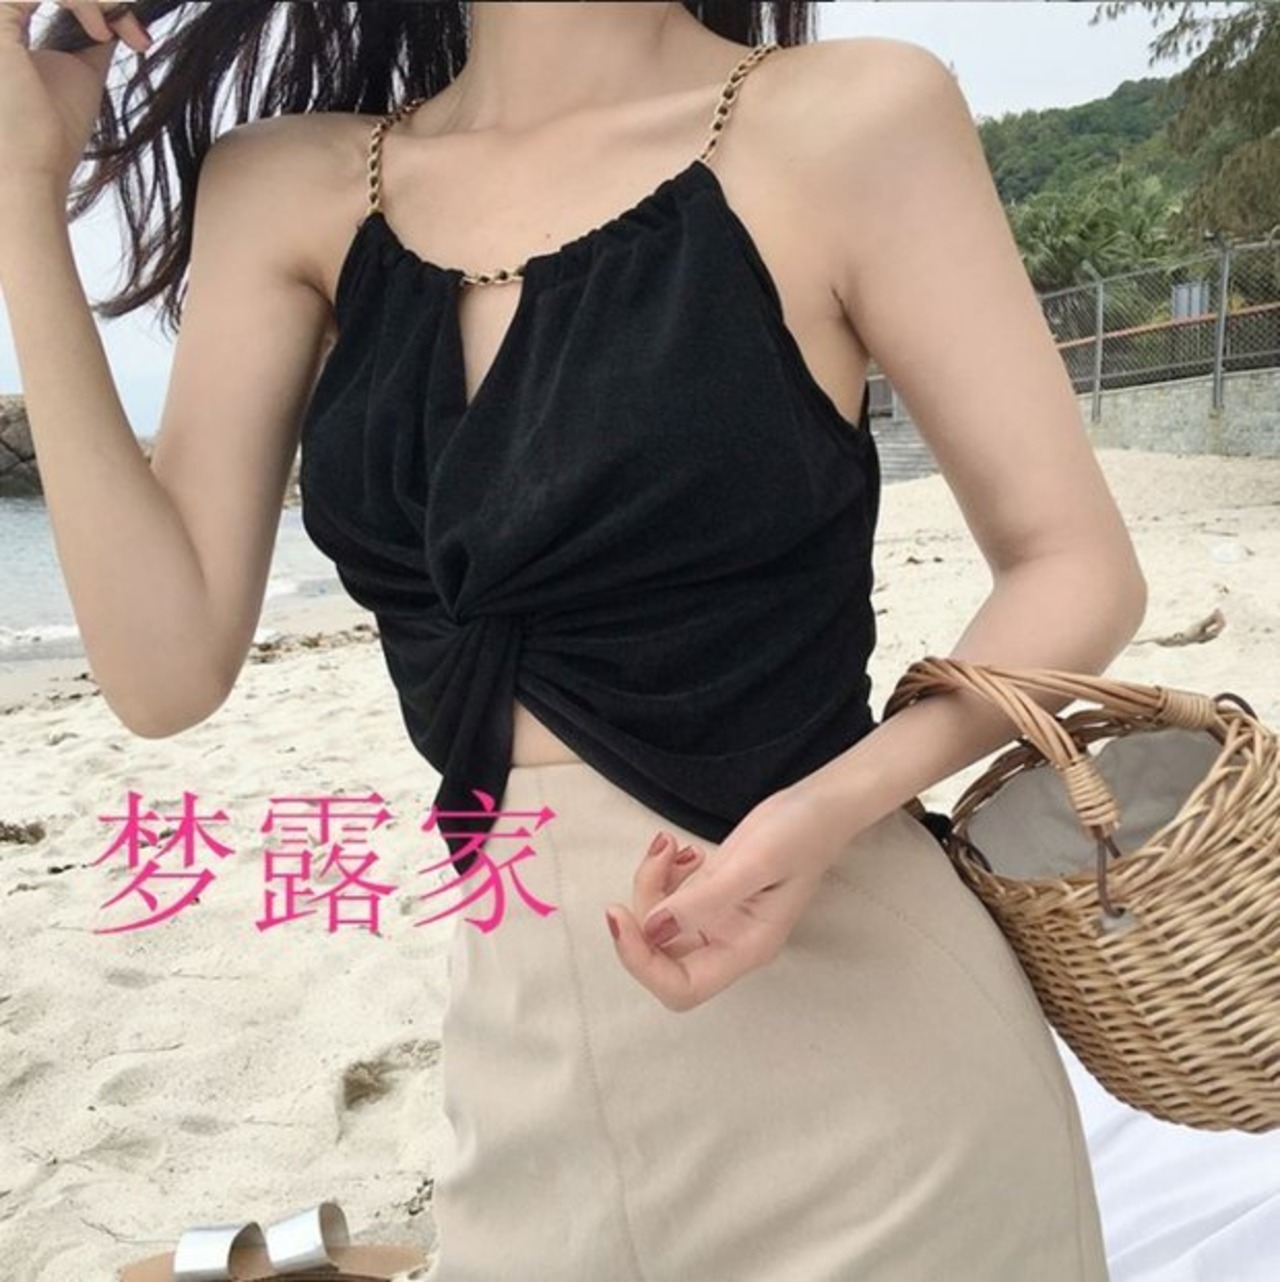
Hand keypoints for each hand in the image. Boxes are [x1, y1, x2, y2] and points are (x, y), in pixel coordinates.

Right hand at [0, 2, 152, 193]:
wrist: (31, 169)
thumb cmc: (51, 132)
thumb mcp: (80, 71)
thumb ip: (91, 37)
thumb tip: (116, 15)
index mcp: (6, 21)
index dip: (99, 3)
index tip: (137, 38)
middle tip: (133, 30)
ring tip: (112, 34)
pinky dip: (82, 0)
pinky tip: (101, 34)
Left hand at [604, 784, 854, 1010]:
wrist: (818, 805)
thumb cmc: (799, 835)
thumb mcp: (752, 864)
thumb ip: (704, 900)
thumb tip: (652, 930)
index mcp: (745, 949)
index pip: (681, 988)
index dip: (642, 963)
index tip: (620, 916)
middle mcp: (727, 943)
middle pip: (661, 956)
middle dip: (644, 909)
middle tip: (657, 858)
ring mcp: (716, 920)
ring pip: (658, 922)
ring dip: (651, 883)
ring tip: (669, 844)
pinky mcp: (709, 895)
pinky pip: (667, 898)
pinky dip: (661, 873)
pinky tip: (679, 847)